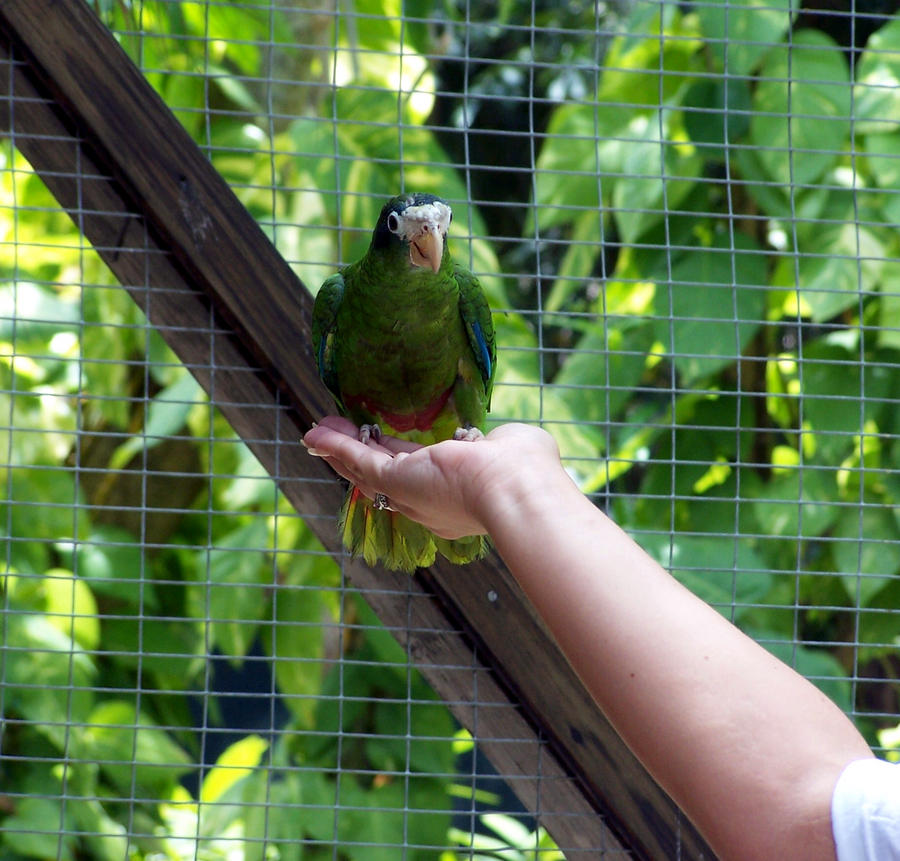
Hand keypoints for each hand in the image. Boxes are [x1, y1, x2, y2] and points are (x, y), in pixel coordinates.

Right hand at [302, 416, 562, 539]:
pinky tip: (316, 434)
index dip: (396, 458)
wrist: (517, 488)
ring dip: (339, 449)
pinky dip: (337, 447)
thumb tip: (499, 441)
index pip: (419, 476)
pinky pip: (360, 461)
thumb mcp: (511, 450)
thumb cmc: (526, 470)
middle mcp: (428, 503)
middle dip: (357, 455)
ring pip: (366, 470)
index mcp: (457, 498)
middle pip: (384, 476)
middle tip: (335, 436)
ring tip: (316, 433)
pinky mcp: (398, 481)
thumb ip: (500, 445)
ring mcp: (411, 494)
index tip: (381, 440)